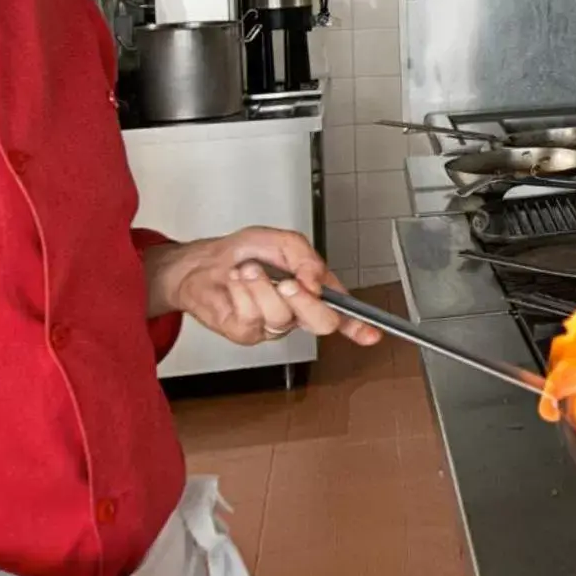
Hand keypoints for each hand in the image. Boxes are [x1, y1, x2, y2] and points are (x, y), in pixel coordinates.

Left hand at [145, 227, 383, 348]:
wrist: (202, 263)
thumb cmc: (241, 252)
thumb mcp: (280, 241)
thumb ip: (305, 257)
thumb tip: (317, 281)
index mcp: (311, 291)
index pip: (341, 312)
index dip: (358, 325)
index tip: (372, 334)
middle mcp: (296, 311)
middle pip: (321, 322)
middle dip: (305, 300)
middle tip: (289, 282)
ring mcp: (272, 325)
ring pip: (283, 316)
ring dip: (262, 286)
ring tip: (248, 271)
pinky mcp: (247, 333)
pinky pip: (254, 316)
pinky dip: (242, 292)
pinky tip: (236, 283)